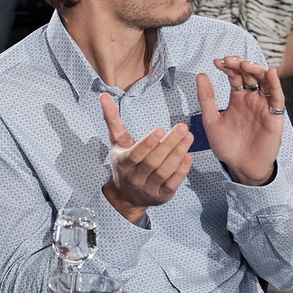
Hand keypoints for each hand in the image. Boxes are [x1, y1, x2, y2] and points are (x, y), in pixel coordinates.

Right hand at [97, 96, 194, 222]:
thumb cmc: (124, 163)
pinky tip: (189, 157)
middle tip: (182, 128)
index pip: (136, 154)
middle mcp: (134, 177)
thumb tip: (103, 95)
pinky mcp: (161, 197)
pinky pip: (172, 184)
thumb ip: (112, 119)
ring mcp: (148, 189)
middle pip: (152, 161)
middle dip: (168, 144)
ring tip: (189, 137)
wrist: (125, 196)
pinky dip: (181, 172)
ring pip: (164, 172)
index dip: (148, 143)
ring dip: (177, 154)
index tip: (161, 129)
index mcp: (123, 163)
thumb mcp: (117, 142)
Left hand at [197, 56, 285, 184]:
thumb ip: (207, 98)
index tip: (216, 61)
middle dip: (241, 65)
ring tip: (245, 64)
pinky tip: (270, 73)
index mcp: (238, 98)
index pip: (235, 76)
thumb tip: (201, 74)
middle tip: (229, 60)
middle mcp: (252, 99)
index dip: (228, 67)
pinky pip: (277, 97)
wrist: (240, 166)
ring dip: (257, 70)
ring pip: (265, 81)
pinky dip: (275, 84)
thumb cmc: (227, 145)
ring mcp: (264, 106)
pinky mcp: (275, 115)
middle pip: (250, 75)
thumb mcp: (211, 120)